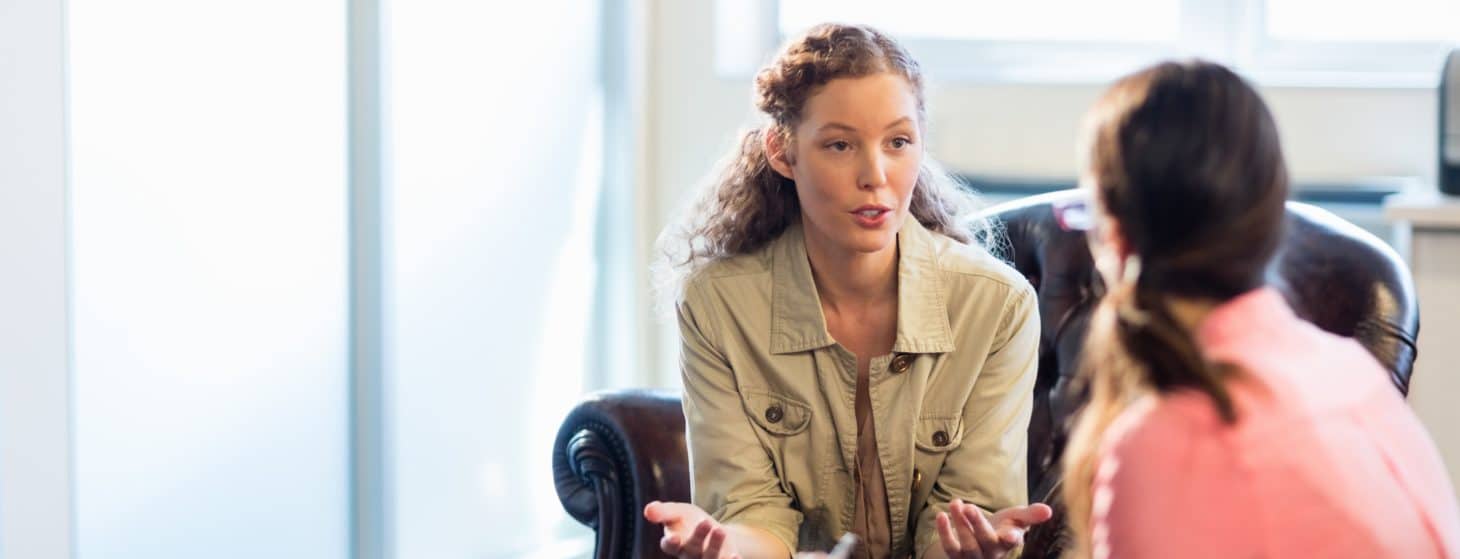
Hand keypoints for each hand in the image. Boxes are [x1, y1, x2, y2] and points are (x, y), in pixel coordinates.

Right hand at [644, 501, 741, 558]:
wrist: (714, 533)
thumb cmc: (690, 521)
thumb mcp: (678, 512)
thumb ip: (664, 512)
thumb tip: (648, 510)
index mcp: (675, 544)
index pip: (669, 547)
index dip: (670, 544)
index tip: (674, 538)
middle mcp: (689, 556)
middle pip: (691, 551)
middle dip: (698, 538)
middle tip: (705, 522)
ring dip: (714, 547)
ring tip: (720, 531)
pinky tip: (736, 557)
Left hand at [934, 499, 1052, 558]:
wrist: (978, 538)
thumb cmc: (1002, 527)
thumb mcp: (1016, 518)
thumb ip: (1031, 514)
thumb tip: (1048, 510)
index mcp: (1008, 543)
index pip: (1012, 543)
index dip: (1012, 539)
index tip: (1011, 534)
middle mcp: (992, 553)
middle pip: (986, 542)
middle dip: (977, 524)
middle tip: (968, 506)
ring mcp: (974, 557)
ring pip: (967, 546)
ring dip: (959, 525)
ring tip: (955, 503)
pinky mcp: (957, 556)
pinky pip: (950, 548)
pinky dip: (944, 532)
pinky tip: (940, 515)